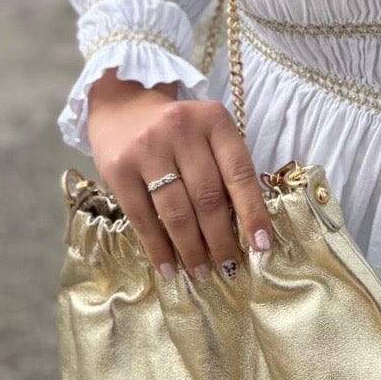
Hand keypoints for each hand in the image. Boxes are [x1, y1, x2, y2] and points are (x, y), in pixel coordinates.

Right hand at [85, 68, 276, 284]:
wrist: (122, 106)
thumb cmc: (177, 129)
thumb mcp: (207, 133)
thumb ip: (224, 168)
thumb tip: (244, 227)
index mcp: (213, 120)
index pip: (239, 171)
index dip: (252, 211)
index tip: (262, 245)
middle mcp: (181, 130)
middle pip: (208, 197)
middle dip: (221, 239)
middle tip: (229, 267)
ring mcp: (147, 149)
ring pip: (176, 212)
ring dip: (192, 250)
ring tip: (202, 272)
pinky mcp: (118, 169)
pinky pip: (142, 218)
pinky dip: (158, 249)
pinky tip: (169, 268)